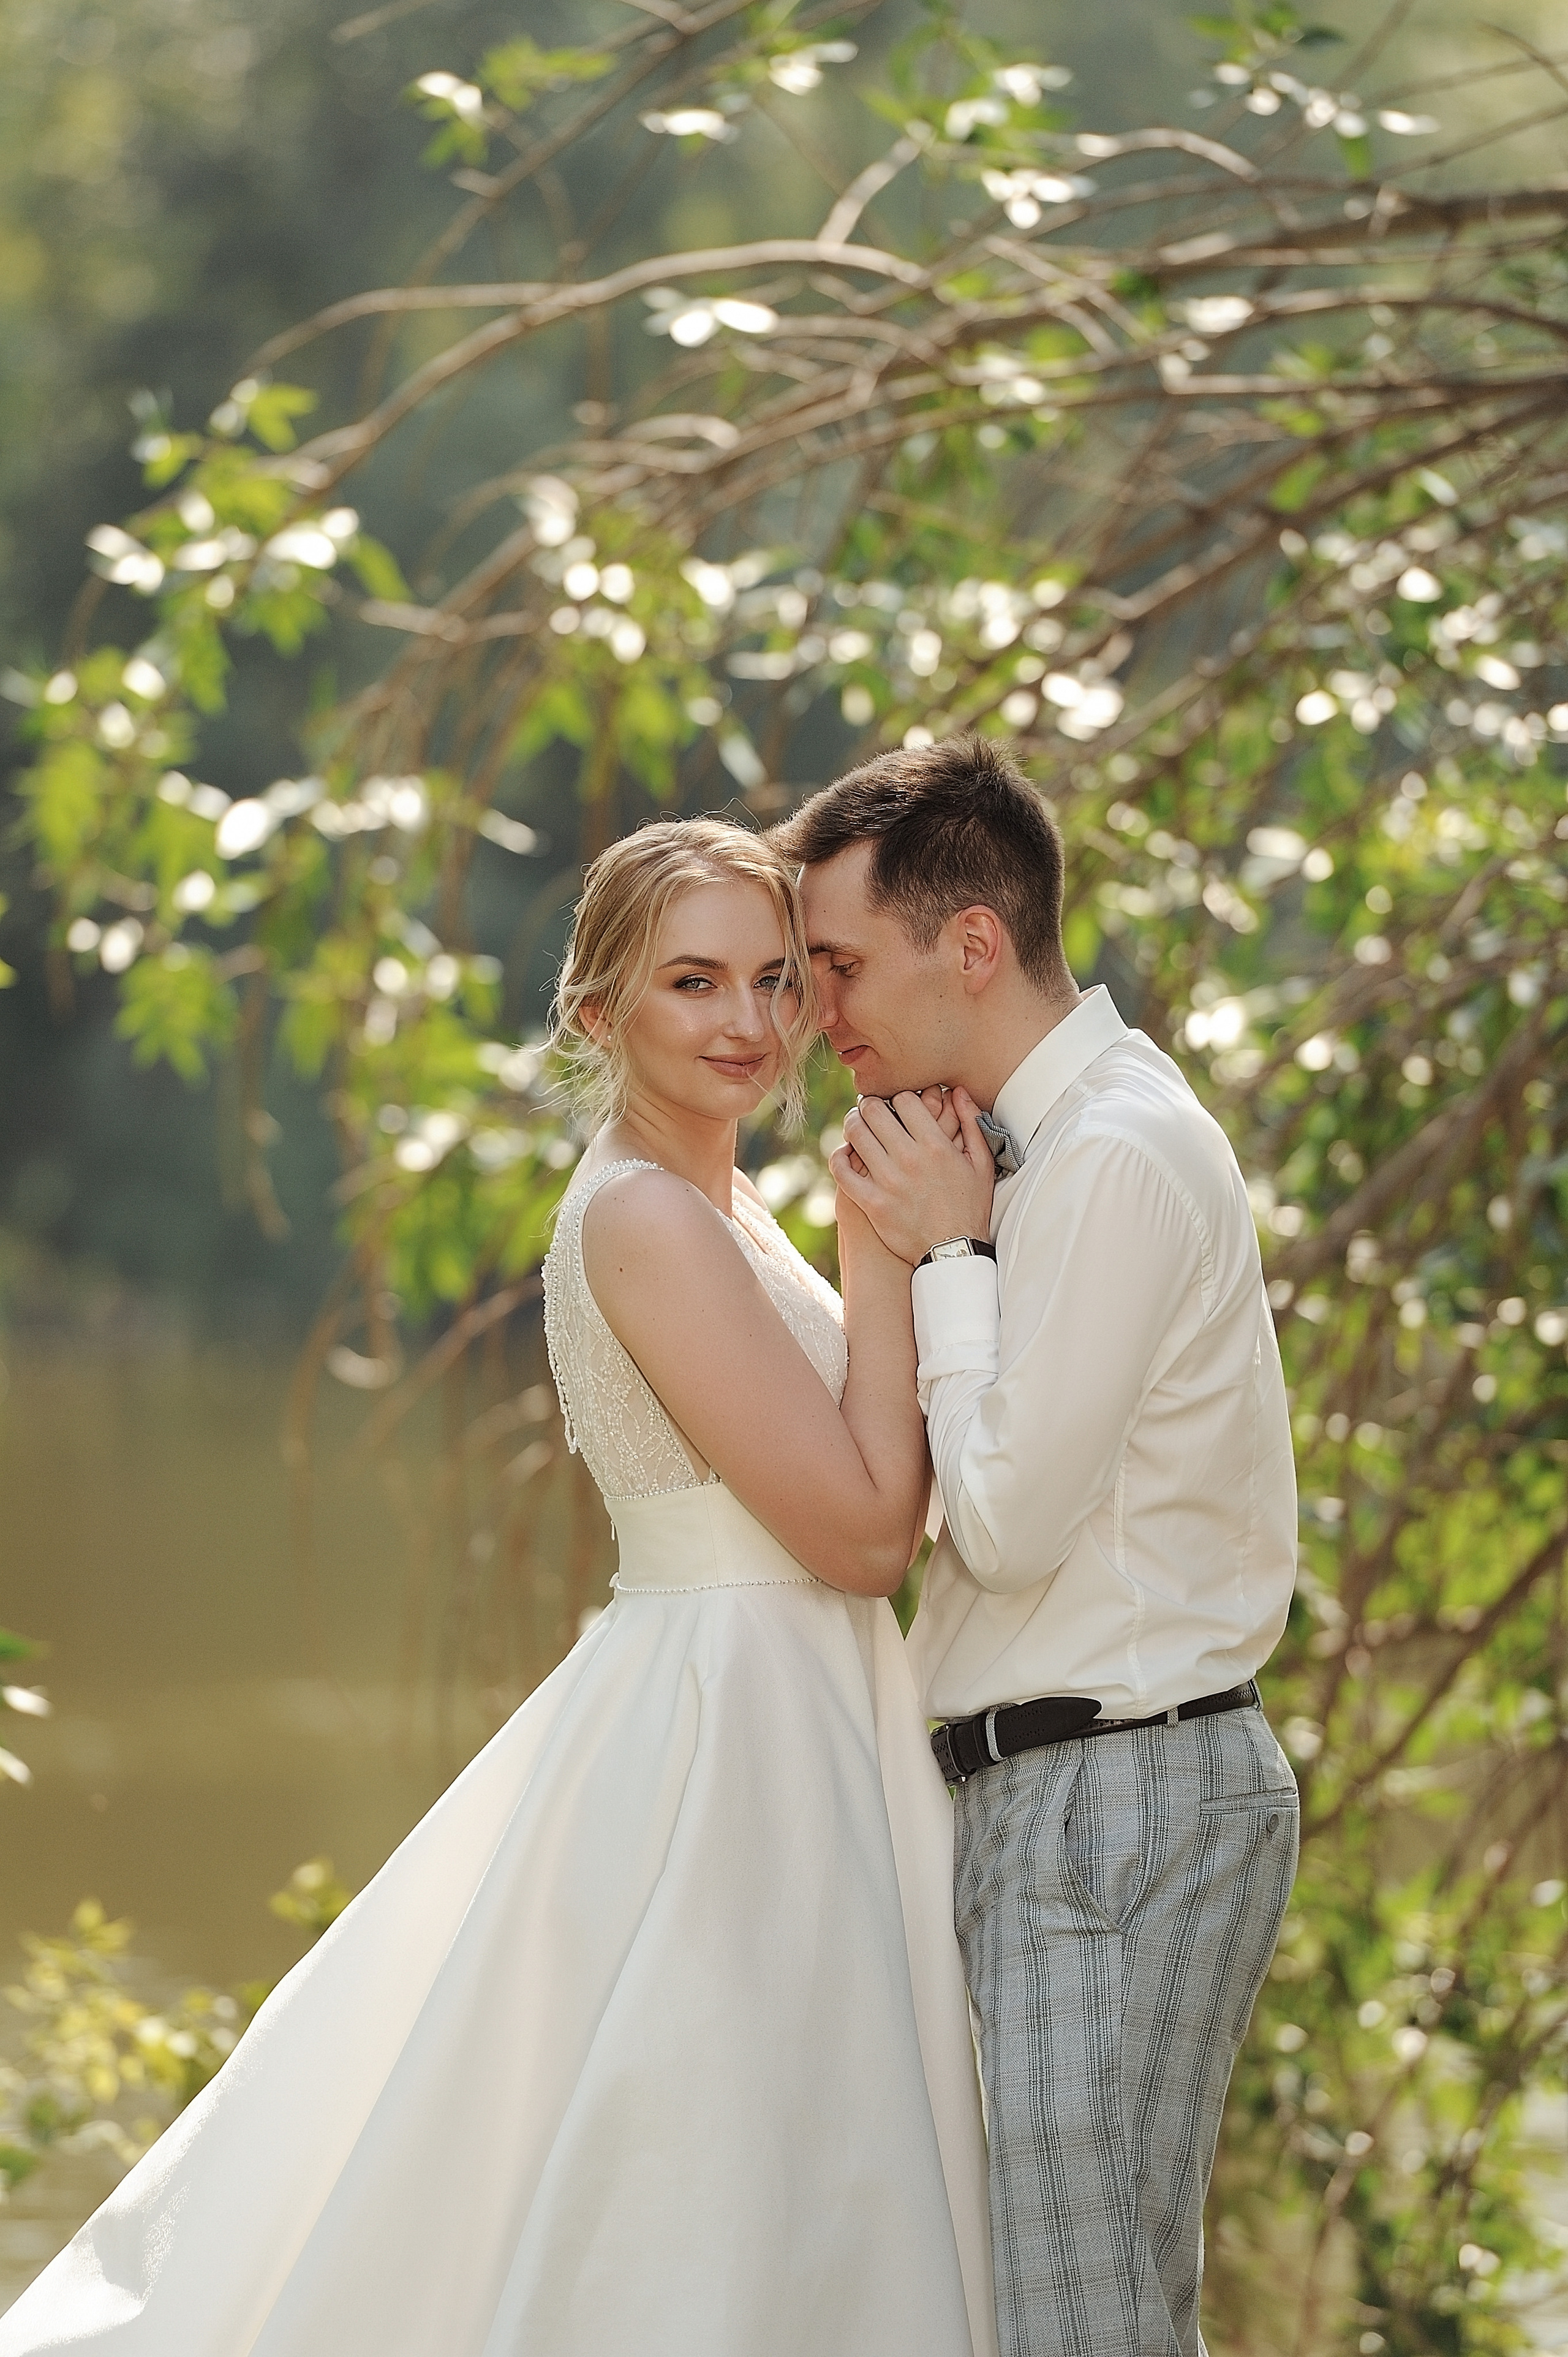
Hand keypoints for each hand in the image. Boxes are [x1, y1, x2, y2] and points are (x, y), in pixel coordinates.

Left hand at [830, 1086, 994, 1264]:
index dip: (898, 1098)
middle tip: (870, 1110)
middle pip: (874, 1111)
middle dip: (870, 1105)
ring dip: (852, 1125)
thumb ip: (971, 1123)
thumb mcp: (981, 1164)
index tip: (896, 1105)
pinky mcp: (871, 1202)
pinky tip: (845, 1154)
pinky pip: (842, 1171)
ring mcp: (887, 1181)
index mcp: (936, 1145)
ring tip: (856, 1127)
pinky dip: (839, 1157)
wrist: (953, 1252)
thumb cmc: (970, 1207)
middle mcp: (909, 1158)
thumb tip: (957, 1091)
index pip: (904, 1100)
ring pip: (855, 1135)